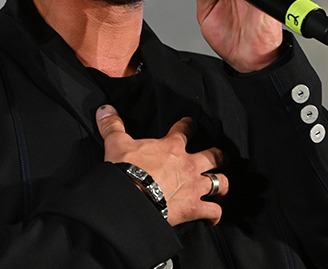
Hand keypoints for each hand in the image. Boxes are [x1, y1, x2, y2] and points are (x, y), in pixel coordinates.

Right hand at [96, 105, 227, 225]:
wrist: (130, 199)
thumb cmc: (125, 171)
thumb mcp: (116, 143)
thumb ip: (112, 125)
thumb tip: (105, 109)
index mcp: (172, 147)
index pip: (186, 129)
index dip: (190, 125)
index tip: (191, 124)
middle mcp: (188, 164)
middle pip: (214, 156)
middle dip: (219, 157)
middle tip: (220, 157)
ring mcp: (194, 187)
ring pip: (220, 183)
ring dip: (222, 185)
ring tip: (222, 187)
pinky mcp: (194, 208)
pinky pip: (213, 212)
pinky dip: (214, 216)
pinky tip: (212, 218)